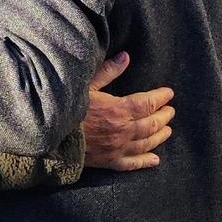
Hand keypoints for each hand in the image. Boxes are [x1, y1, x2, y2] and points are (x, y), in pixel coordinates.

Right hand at [80, 51, 174, 170]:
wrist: (51, 136)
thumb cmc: (68, 107)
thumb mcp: (86, 85)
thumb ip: (108, 71)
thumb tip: (126, 57)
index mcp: (118, 110)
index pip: (148, 103)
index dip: (160, 98)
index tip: (168, 94)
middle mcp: (123, 131)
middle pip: (151, 124)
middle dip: (163, 117)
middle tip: (171, 111)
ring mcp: (118, 149)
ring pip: (146, 143)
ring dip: (159, 136)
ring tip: (168, 130)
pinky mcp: (110, 162)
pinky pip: (132, 164)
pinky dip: (145, 162)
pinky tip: (155, 160)